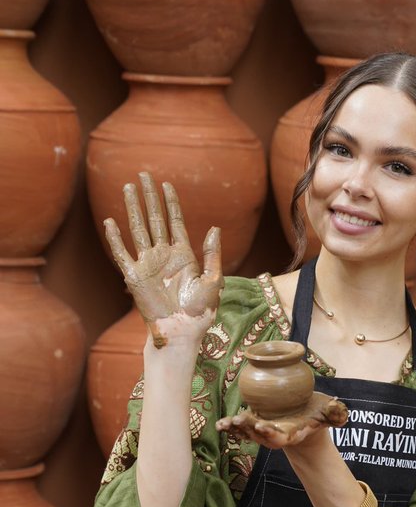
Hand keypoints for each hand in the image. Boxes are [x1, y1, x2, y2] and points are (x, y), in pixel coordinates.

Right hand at [104, 172, 222, 348]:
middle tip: (143, 174)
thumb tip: (214, 227)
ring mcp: (148, 264)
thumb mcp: (214, 281)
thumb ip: (212, 254)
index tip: (166, 184)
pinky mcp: (134, 277)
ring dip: (133, 208)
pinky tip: (110, 222)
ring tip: (127, 187)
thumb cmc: (201, 312)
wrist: (182, 332)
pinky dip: (115, 238)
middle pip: (154, 219)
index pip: (175, 221)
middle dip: (149, 196)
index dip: (170, 202)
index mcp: (183, 255)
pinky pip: (122, 254)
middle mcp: (164, 255)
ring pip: (138, 229)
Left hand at [217, 393, 347, 449]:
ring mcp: (262, 432)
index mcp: (290, 434)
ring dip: (236, 429)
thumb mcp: (327, 413)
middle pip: (260, 436)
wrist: (302, 417)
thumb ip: (335, 413)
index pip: (280, 437)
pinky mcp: (254, 425)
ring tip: (225, 424)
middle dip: (249, 429)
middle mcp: (274, 436)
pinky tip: (220, 424)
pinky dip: (231, 427)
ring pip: (247, 433)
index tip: (263, 427)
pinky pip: (241, 428)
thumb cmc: (315, 414)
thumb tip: (340, 408)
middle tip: (240, 420)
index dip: (271, 433)